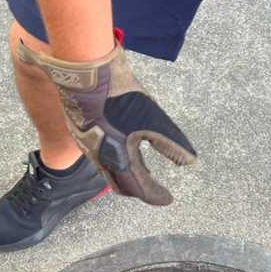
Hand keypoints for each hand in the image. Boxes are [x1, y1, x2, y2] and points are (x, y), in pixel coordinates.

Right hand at [17, 30, 196, 204]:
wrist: (84, 72)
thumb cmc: (120, 95)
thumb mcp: (153, 119)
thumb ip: (172, 144)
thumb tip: (190, 161)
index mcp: (119, 160)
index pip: (140, 188)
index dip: (156, 195)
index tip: (168, 199)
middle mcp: (100, 160)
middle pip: (122, 186)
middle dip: (139, 190)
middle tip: (153, 188)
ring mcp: (87, 148)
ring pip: (109, 172)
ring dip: (126, 174)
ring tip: (143, 169)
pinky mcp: (80, 134)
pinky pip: (99, 157)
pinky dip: (113, 161)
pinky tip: (121, 148)